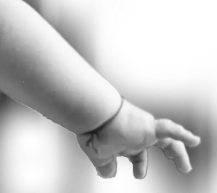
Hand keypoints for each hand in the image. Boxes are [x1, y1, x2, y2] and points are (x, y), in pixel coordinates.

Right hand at [75, 99, 201, 178]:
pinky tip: (194, 140)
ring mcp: (144, 129)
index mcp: (125, 138)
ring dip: (179, 151)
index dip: (140, 164)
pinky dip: (182, 134)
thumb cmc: (91, 129)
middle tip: (181, 164)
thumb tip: (106, 173)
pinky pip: (170, 130)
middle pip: (159, 142)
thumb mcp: (97, 153)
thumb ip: (104, 163)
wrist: (92, 112)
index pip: (138, 152)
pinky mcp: (149, 126)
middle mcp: (136, 132)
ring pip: (169, 139)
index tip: (140, 174)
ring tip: (186, 164)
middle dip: (171, 153)